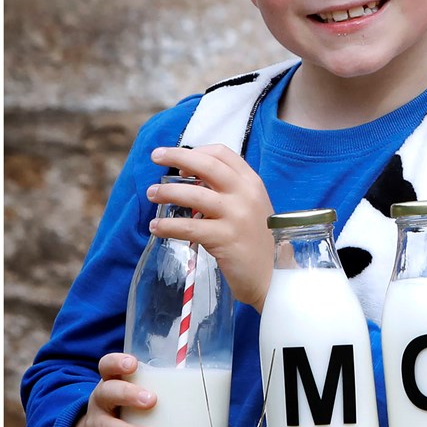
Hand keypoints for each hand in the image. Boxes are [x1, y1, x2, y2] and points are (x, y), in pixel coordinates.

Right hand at [67, 353, 157, 426]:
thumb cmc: (126, 412)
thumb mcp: (134, 396)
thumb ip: (161, 387)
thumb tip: (213, 378)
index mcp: (111, 383)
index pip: (108, 366)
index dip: (117, 363)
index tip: (133, 364)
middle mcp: (100, 403)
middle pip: (107, 393)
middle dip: (128, 395)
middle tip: (151, 401)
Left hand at [148, 144, 274, 310]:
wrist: (274, 274)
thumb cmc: (256, 239)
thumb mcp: (250, 207)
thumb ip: (228, 191)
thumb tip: (191, 179)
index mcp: (252, 183)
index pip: (222, 153)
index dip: (197, 152)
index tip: (181, 163)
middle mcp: (246, 194)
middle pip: (207, 165)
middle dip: (177, 156)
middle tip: (155, 157)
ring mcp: (236, 216)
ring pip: (193, 195)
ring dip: (166, 191)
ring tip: (151, 194)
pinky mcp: (225, 239)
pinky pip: (188, 227)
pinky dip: (167, 225)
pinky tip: (155, 226)